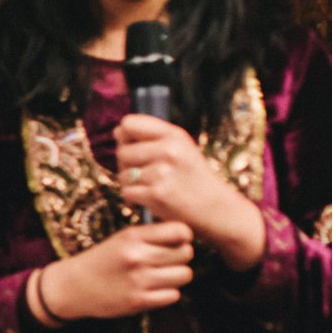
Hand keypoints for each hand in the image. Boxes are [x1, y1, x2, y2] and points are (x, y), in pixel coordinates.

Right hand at [32, 221, 193, 323]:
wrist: (72, 286)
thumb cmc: (100, 260)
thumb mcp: (120, 239)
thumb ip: (150, 235)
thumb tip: (185, 235)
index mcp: (132, 236)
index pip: (180, 231)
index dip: (183, 237)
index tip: (175, 242)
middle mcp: (137, 256)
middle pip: (186, 253)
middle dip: (181, 256)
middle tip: (168, 260)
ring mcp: (138, 280)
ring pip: (184, 274)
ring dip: (177, 276)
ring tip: (162, 276)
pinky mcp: (139, 301)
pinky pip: (173, 295)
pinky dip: (167, 293)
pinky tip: (153, 289)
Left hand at [115, 114, 265, 269]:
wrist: (215, 208)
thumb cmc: (191, 176)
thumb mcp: (181, 147)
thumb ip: (151, 137)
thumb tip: (117, 131)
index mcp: (174, 135)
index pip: (128, 124)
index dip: (125, 137)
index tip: (133, 147)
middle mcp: (169, 150)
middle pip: (122, 151)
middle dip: (127, 164)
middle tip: (145, 172)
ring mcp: (162, 172)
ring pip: (123, 174)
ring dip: (131, 183)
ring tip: (151, 185)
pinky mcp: (157, 194)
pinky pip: (127, 192)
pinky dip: (134, 197)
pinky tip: (149, 197)